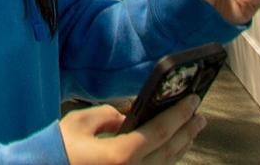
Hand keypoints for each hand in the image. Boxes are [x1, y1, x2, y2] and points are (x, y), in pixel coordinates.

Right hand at [60, 98, 203, 162]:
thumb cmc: (59, 149)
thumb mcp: (80, 122)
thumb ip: (108, 115)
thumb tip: (126, 118)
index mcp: (121, 155)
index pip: (159, 131)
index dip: (179, 115)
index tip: (192, 101)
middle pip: (169, 151)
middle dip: (187, 130)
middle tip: (200, 115)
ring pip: (165, 163)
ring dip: (181, 144)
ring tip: (191, 129)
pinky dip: (167, 156)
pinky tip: (171, 147)